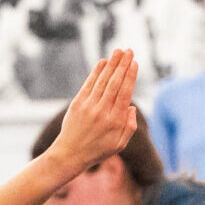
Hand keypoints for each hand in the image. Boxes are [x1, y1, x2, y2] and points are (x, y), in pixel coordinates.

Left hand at [46, 49, 139, 173]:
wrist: (70, 154)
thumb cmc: (98, 150)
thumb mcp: (119, 144)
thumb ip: (129, 126)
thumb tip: (132, 106)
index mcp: (115, 121)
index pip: (125, 93)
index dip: (130, 76)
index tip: (134, 63)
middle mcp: (102, 111)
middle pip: (115, 83)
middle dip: (123, 65)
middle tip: (129, 51)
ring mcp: (89, 106)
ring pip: (102, 80)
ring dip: (111, 64)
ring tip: (118, 51)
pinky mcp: (77, 103)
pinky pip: (89, 84)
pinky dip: (96, 71)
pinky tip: (103, 62)